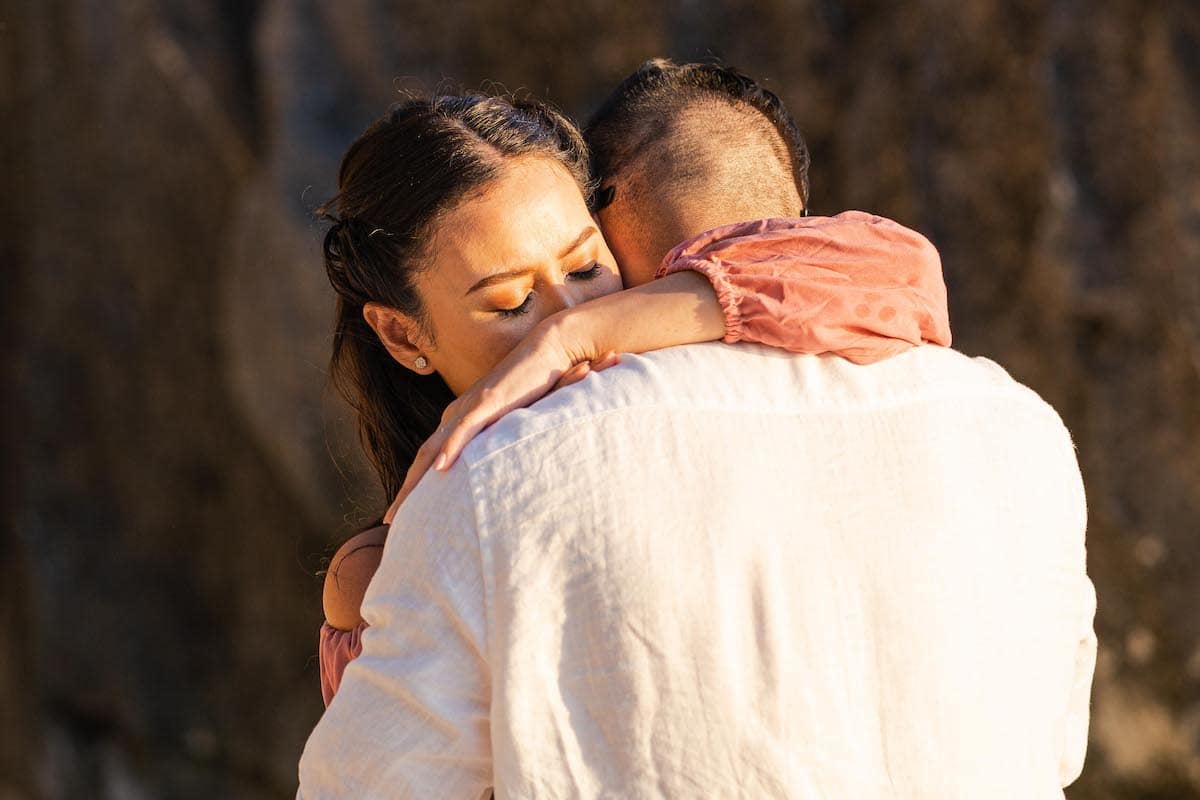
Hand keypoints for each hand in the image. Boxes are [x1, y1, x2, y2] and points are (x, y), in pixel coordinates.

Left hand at [383, 327, 619, 521]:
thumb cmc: (531, 388)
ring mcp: (470, 408)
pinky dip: (450, 448)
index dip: (414, 486)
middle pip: (424, 458)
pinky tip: (440, 469)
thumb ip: (496, 444)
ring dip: (418, 479)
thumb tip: (494, 473)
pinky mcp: (488, 402)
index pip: (430, 458)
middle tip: (391, 519)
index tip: (404, 513)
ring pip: (436, 447)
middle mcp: (457, 414)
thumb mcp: (510, 424)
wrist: (546, 352)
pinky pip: (464, 429)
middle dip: (406, 490)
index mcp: (459, 420)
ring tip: (405, 505)